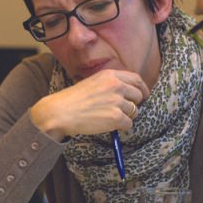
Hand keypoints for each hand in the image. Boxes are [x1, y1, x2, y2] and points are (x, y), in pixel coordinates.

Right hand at [30, 69, 148, 140]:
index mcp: (110, 75)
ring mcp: (117, 102)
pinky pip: (128, 124)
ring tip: (108, 117)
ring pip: (134, 111)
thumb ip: (110, 84)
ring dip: (125, 116)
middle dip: (134, 104)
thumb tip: (127, 92)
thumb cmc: (72, 99)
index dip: (141, 88)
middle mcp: (116, 86)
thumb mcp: (92, 82)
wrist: (60, 112)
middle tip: (123, 110)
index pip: (136, 79)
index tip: (142, 95)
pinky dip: (120, 127)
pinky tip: (107, 125)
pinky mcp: (116, 117)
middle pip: (138, 95)